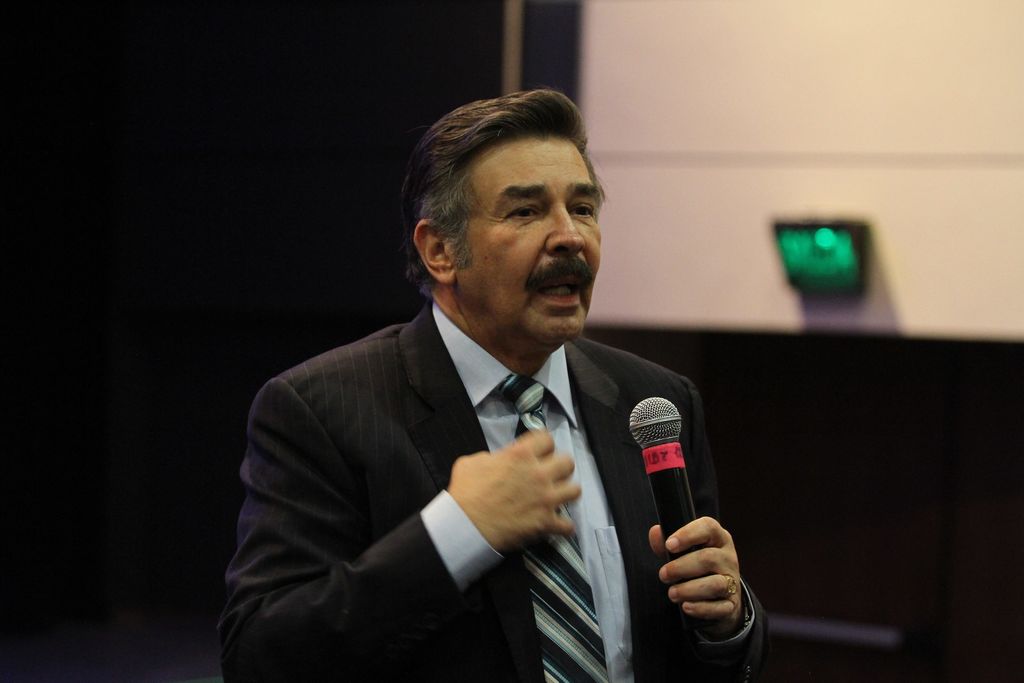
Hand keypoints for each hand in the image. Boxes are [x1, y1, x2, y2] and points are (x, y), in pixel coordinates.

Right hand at [449, 430, 579, 551]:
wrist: (464, 525)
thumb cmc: (465, 492)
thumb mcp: (472, 462)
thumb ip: (492, 457)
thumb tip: (498, 461)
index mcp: (521, 455)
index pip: (547, 439)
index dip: (544, 445)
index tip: (540, 453)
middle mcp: (538, 474)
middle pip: (567, 463)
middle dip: (560, 468)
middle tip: (550, 475)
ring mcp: (545, 498)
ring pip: (575, 490)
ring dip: (566, 494)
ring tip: (557, 498)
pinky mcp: (546, 522)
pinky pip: (568, 525)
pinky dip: (563, 527)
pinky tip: (557, 525)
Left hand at [649, 518, 743, 638]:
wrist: (719, 596)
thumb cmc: (696, 567)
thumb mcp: (683, 552)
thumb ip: (667, 544)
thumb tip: (655, 532)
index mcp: (718, 538)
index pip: (708, 527)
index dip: (688, 534)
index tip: (669, 545)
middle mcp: (728, 558)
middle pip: (708, 558)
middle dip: (681, 567)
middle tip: (663, 575)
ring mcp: (733, 581)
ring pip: (716, 584)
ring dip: (690, 589)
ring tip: (672, 593)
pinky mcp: (731, 604)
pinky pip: (720, 607)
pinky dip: (701, 608)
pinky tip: (686, 607)